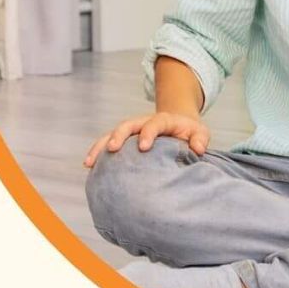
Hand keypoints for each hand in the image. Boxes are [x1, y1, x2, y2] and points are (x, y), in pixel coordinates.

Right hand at [82, 111, 209, 167]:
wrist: (179, 125)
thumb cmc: (190, 133)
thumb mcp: (199, 133)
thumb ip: (200, 139)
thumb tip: (198, 149)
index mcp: (163, 120)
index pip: (154, 123)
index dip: (148, 133)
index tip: (144, 147)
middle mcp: (143, 123)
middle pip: (128, 125)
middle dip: (119, 135)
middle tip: (112, 148)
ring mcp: (132, 131)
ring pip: (112, 134)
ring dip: (100, 146)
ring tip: (89, 162)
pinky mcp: (125, 141)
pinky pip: (108, 145)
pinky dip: (98, 153)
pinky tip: (88, 167)